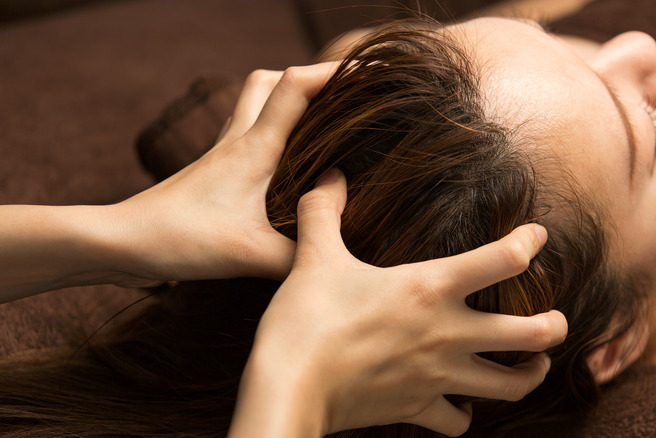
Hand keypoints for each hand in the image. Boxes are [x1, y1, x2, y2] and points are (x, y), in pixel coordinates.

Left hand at [106, 63, 336, 283]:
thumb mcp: (251, 254)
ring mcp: (220, 155)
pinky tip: (282, 168)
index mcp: (253, 147)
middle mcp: (237, 141)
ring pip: (253, 105)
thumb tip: (334, 257)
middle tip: (338, 100)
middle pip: (269, 81)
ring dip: (284, 103)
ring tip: (316, 127)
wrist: (123, 242)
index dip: (333, 71)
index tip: (367, 73)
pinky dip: (268, 135)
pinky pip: (244, 136)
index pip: (295, 86)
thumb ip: (300, 256)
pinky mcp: (211, 173)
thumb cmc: (181, 239)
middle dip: (306, 79)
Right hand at [228, 170, 567, 437]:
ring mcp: (438, 376)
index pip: (504, 258)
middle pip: (533, 334)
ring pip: (512, 386)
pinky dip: (463, 416)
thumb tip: (329, 176)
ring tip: (534, 364)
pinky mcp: (418, 409)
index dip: (529, 242)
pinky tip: (460, 406)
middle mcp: (448, 333)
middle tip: (556, 320)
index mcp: (430, 287)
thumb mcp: (314, 257)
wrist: (288, 389)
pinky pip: (457, 423)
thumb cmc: (305, 320)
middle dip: (555, 326)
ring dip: (530, 375)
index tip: (537, 236)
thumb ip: (323, 211)